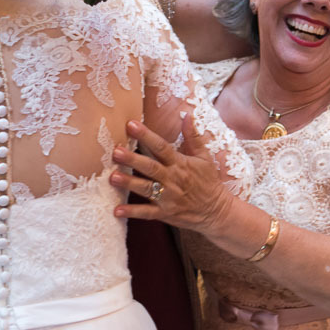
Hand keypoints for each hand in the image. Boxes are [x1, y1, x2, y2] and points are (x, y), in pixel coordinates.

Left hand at [110, 115, 231, 232]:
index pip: (161, 147)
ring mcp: (168, 198)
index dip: (146, 135)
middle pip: (151, 167)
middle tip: (116, 151)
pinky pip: (147, 213)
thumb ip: (193, 137)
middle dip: (133, 159)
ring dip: (129, 183)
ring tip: (113, 177)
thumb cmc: (209, 182)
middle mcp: (172, 180)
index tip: (131, 124)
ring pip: (146, 189)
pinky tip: (117, 210)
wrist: (217, 211)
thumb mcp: (204, 157)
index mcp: (180, 163)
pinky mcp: (165, 213)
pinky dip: (132, 212)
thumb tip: (187, 115)